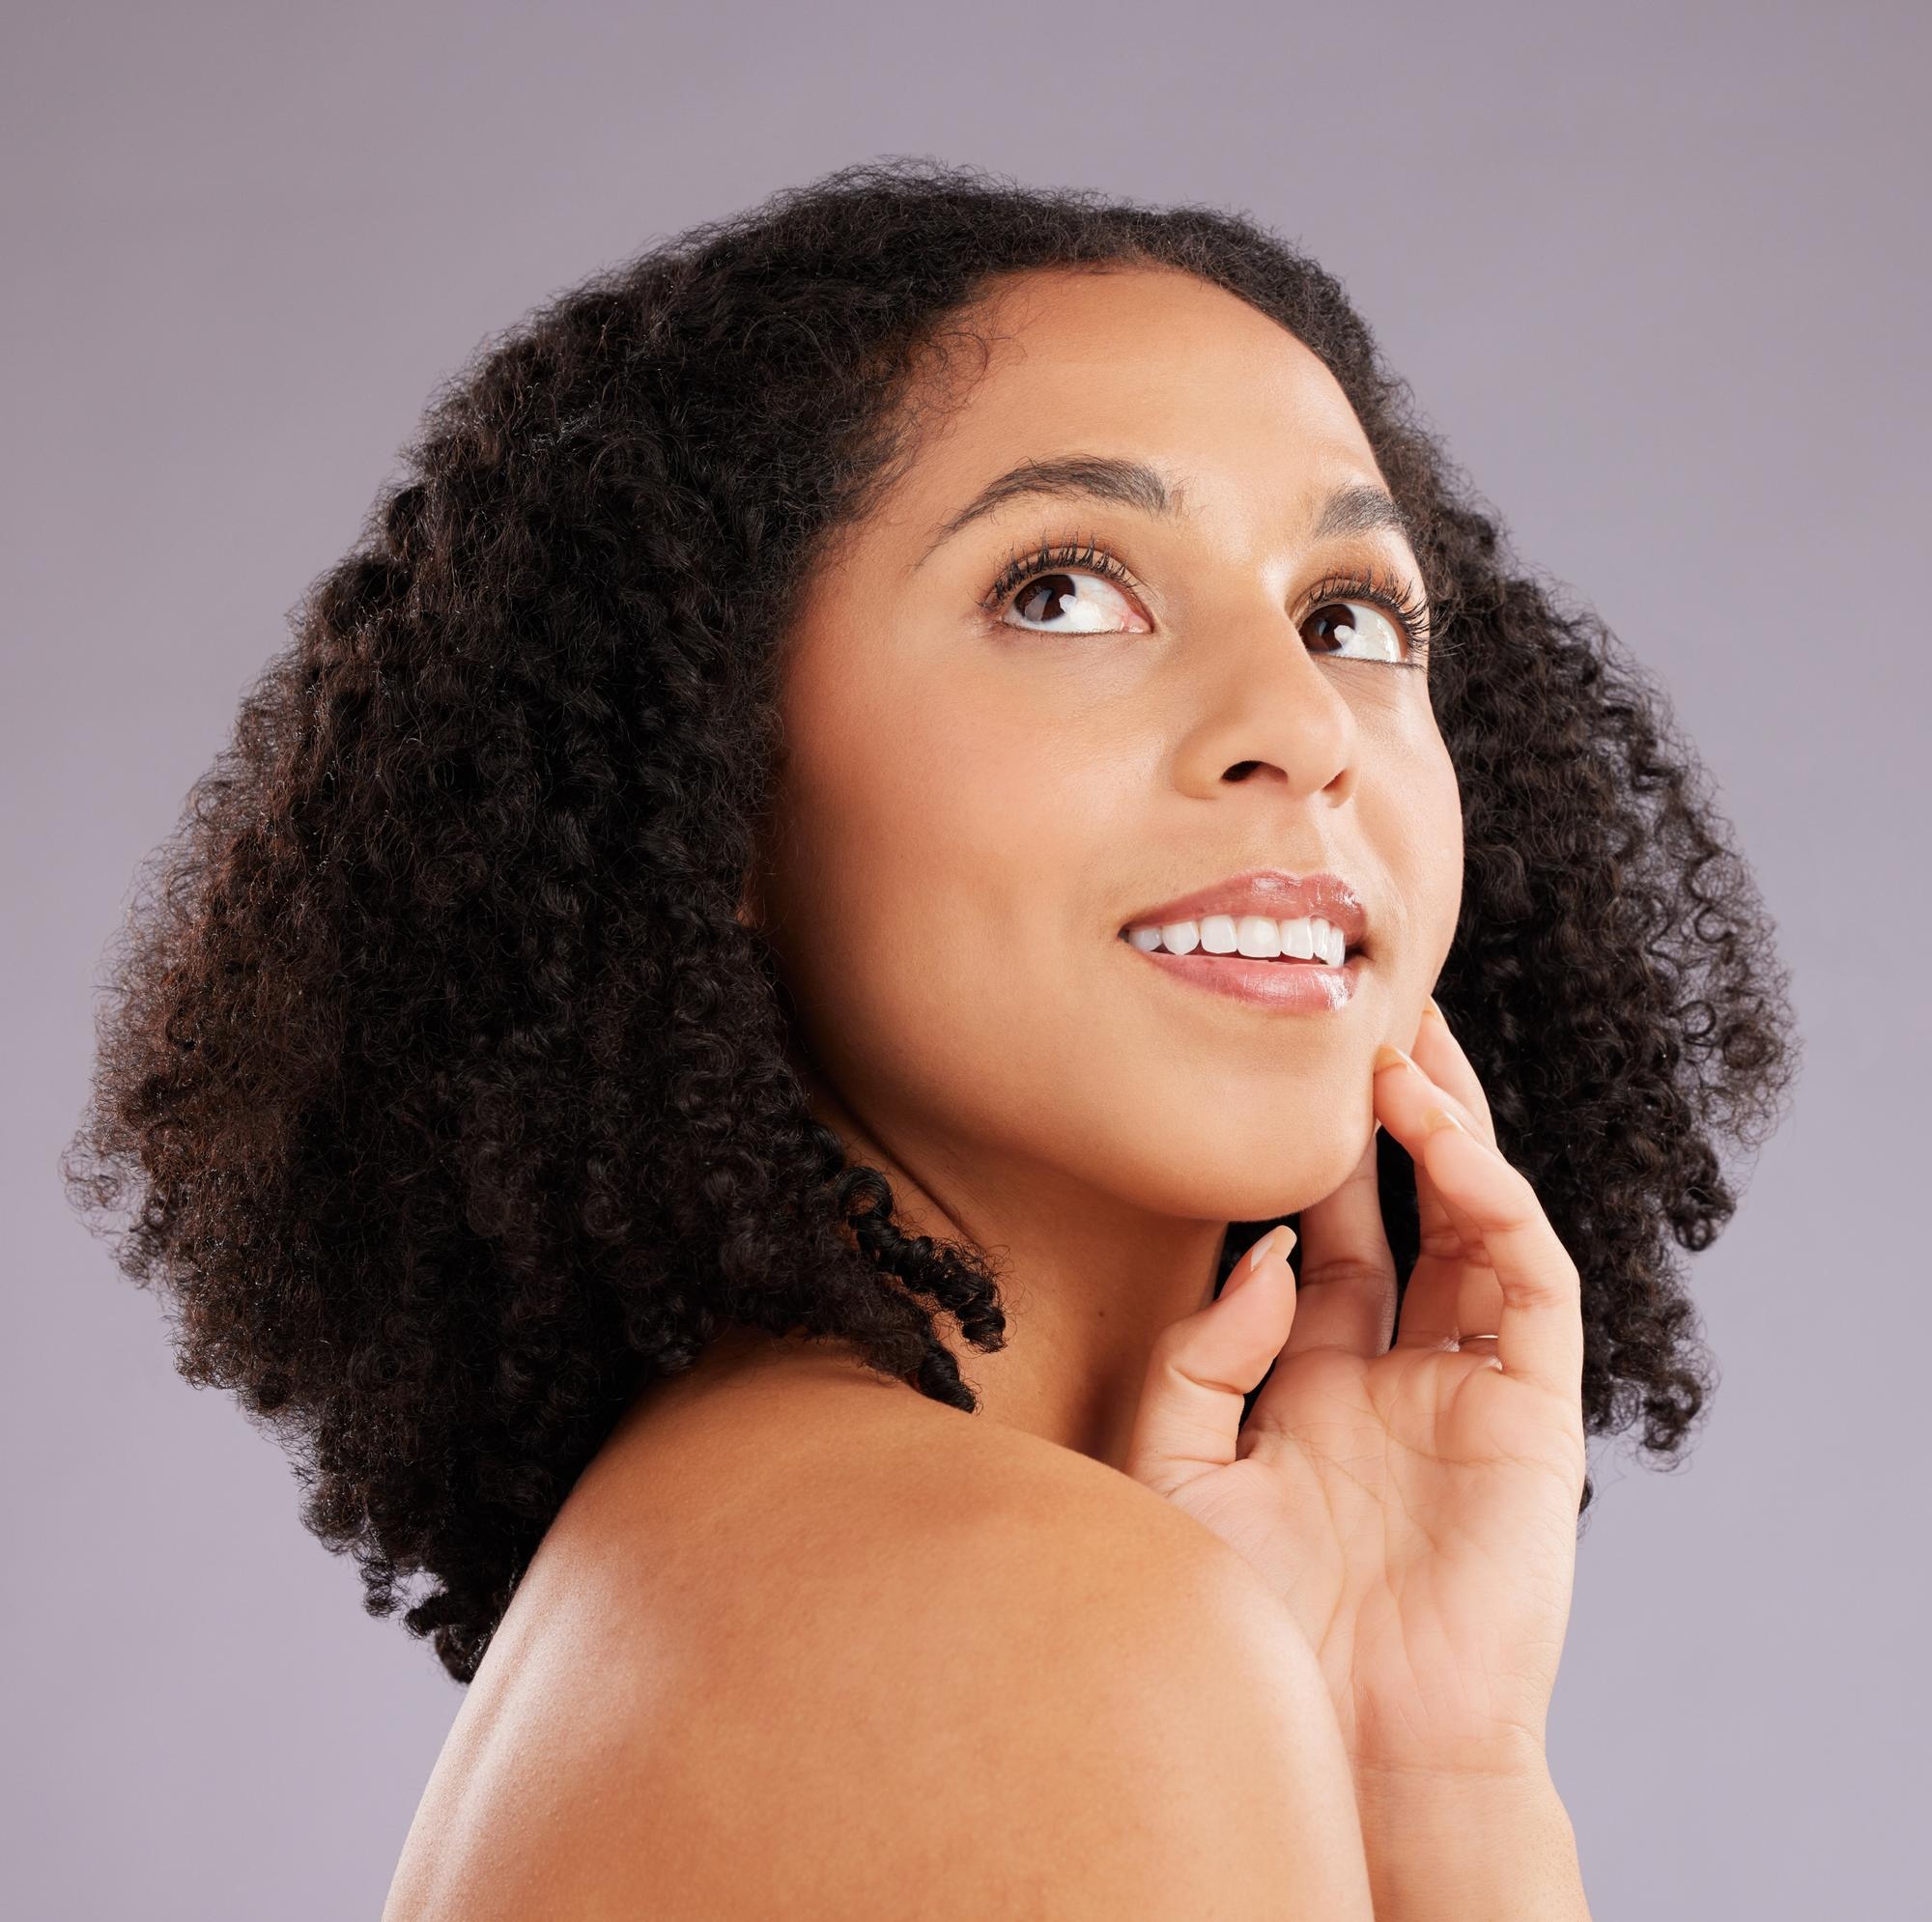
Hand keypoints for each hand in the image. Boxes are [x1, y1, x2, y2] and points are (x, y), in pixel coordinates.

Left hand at [1122, 1000, 1587, 1782]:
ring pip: (1476, 1224)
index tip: (1269, 1080)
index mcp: (1309, 1387)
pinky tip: (1443, 1142)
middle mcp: (1392, 1374)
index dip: (1302, 1162)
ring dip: (1449, 1134)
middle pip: (1405, 1212)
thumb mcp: (1176, 1474)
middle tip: (1367, 1019)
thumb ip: (1199, 1356)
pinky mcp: (1534, 1408)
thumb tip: (1263, 1253)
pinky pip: (1529, 1281)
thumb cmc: (1251, 1628)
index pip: (1320, 1242)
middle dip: (1390, 1118)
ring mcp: (1468, 1387)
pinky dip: (1495, 1200)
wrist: (1350, 1743)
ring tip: (1405, 1049)